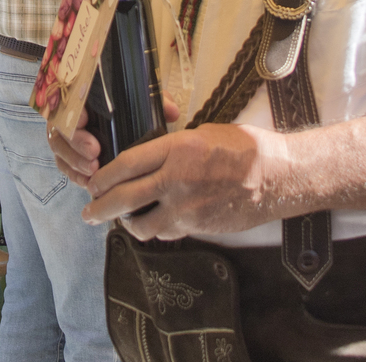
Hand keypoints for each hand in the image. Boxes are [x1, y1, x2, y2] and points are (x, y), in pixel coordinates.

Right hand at [47, 93, 180, 185]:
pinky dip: (74, 175)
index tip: (85, 119)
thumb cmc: (134, 108)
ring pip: (60, 150)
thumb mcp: (145, 100)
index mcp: (84, 96)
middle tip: (94, 153)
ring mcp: (67, 137)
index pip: (70, 100)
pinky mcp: (69, 157)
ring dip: (74, 162)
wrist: (127, 122)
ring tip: (92, 171)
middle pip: (60, 128)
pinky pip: (65, 166)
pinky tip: (87, 183)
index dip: (73, 110)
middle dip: (75, 143)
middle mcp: (70, 115)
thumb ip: (157, 100)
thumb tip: (171, 111)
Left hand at [81, 123, 283, 240]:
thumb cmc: (245, 148)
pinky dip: (155, 230)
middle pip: (125, 198)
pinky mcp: (199, 228)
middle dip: (100, 208)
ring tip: (120, 221)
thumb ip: (172, 147)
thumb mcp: (203, 134)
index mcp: (177, 149)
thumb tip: (149, 157)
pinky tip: (153, 224)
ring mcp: (187, 208)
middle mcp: (177, 179)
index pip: (127, 164)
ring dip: (126, 224)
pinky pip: (166, 233)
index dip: (104, 176)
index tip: (92, 182)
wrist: (278, 177)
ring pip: (142, 225)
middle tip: (88, 212)